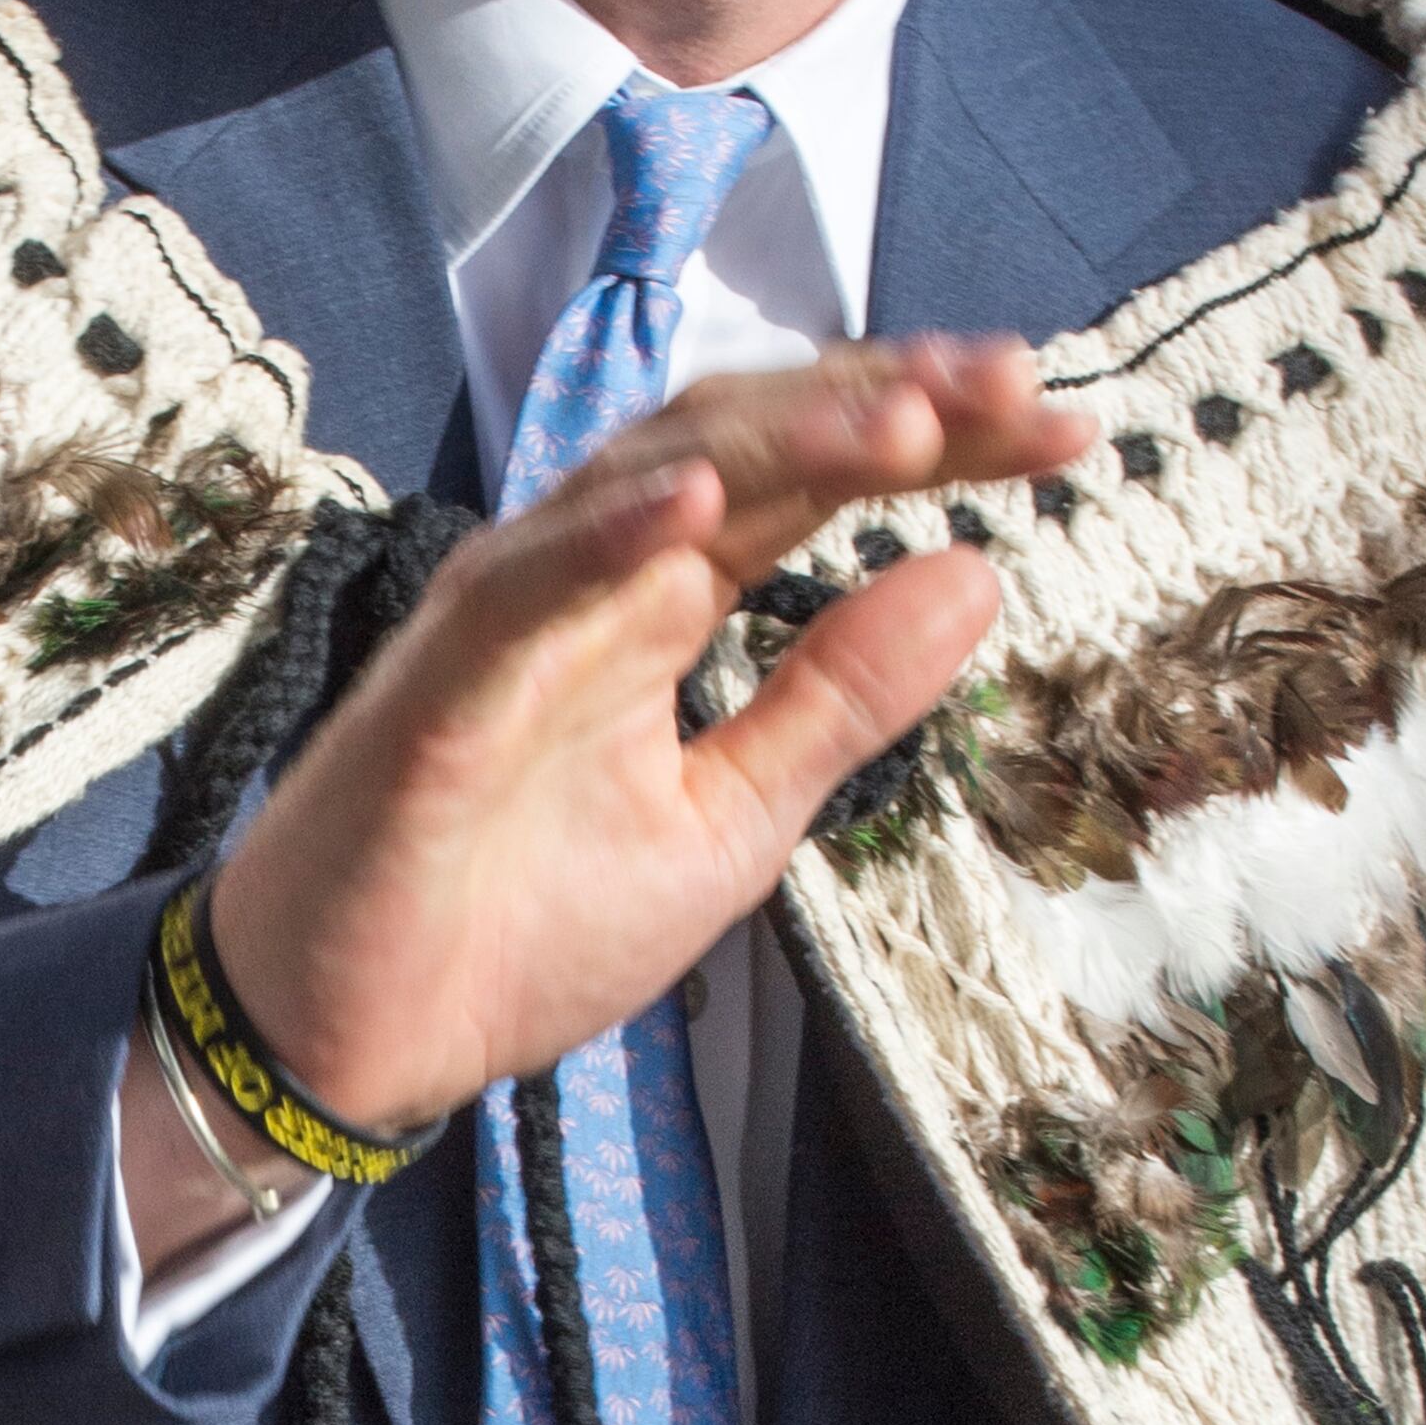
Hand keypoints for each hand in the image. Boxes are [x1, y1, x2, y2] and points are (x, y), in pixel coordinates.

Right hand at [213, 342, 1082, 1126]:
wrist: (361, 1038)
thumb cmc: (518, 923)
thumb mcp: (733, 820)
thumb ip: (842, 700)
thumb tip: (979, 576)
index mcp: (663, 597)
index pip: (812, 477)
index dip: (937, 436)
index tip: (1064, 429)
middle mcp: (593, 573)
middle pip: (751, 438)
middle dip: (888, 400)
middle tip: (1021, 385)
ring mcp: (514, 612)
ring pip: (652, 476)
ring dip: (781, 439)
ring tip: (911, 421)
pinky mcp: (439, 680)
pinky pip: (528, 583)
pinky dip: (612, 532)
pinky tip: (702, 503)